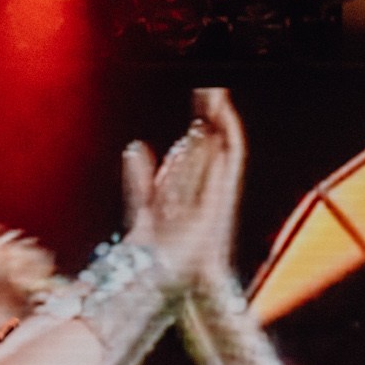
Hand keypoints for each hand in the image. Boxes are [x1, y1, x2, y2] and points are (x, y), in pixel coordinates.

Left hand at [147, 87, 244, 283]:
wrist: (173, 277)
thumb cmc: (160, 250)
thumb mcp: (145, 202)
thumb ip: (140, 176)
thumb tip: (135, 145)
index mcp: (191, 189)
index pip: (197, 148)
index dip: (200, 122)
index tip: (200, 99)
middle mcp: (207, 189)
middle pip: (212, 143)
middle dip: (212, 116)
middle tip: (210, 87)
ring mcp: (217, 194)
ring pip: (222, 149)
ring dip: (223, 122)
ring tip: (219, 95)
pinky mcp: (222, 199)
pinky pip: (228, 165)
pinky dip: (228, 143)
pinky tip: (222, 124)